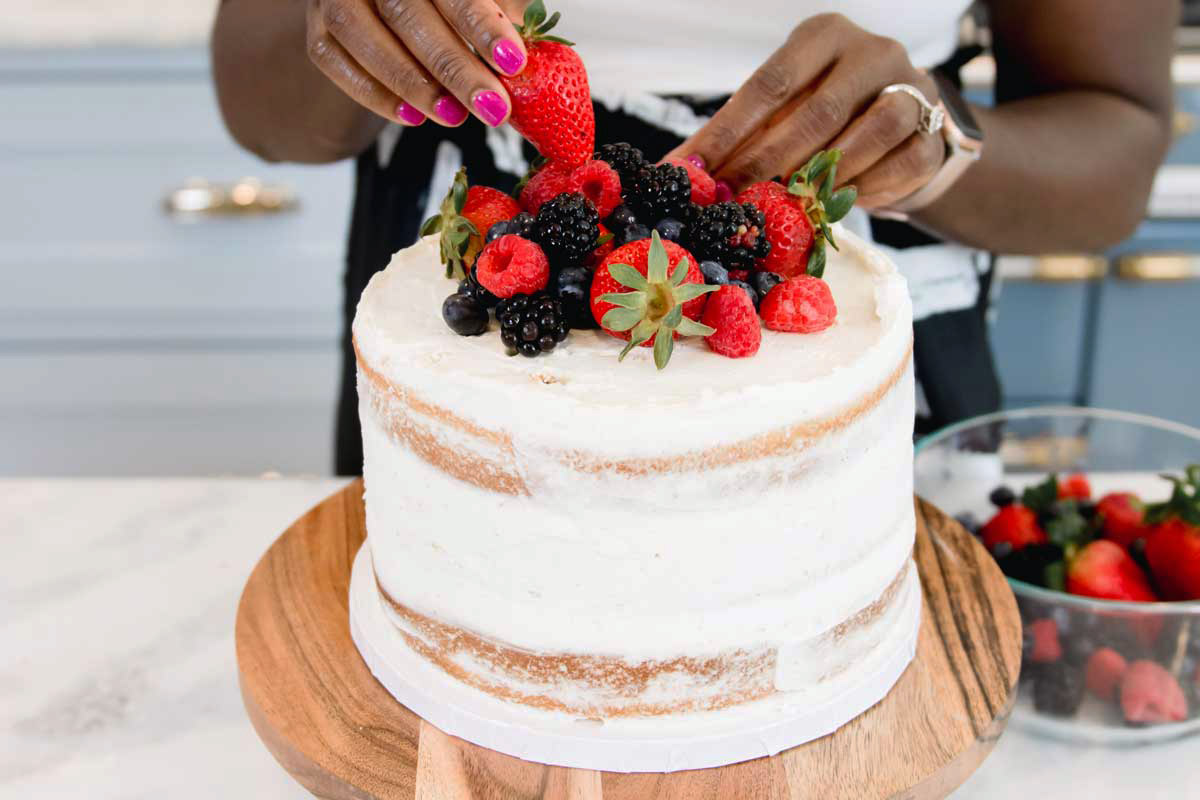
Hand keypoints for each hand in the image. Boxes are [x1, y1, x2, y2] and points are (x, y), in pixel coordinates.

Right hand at [305, 0, 529, 127]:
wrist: (381, 7)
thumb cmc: (443, 3)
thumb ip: (500, 9)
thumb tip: (534, 44)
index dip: (483, 23)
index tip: (513, 62)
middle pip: (408, 12)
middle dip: (455, 67)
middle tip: (493, 107)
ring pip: (363, 35)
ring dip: (413, 83)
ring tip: (455, 116)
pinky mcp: (316, 29)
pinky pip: (335, 62)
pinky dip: (374, 94)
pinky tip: (412, 117)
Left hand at [669, 14, 944, 208]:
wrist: (901, 130)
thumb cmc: (824, 118)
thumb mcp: (778, 115)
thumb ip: (734, 137)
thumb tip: (673, 172)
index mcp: (822, 37)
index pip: (770, 83)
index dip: (729, 132)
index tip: (695, 171)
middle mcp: (870, 52)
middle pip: (820, 111)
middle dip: (770, 162)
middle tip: (735, 200)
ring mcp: (912, 86)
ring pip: (873, 131)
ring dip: (827, 176)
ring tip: (790, 205)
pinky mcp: (935, 131)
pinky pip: (904, 163)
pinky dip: (869, 190)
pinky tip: (839, 204)